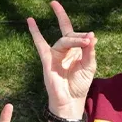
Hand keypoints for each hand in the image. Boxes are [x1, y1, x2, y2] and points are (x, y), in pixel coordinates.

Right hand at [28, 1, 96, 118]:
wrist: (71, 101)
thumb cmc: (80, 85)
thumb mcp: (89, 66)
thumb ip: (89, 51)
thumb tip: (91, 35)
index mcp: (75, 51)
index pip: (77, 36)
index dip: (84, 36)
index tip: (91, 39)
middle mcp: (64, 51)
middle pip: (69, 35)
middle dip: (79, 37)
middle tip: (87, 39)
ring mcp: (55, 55)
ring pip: (63, 41)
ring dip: (73, 40)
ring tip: (83, 42)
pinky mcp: (47, 61)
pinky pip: (40, 44)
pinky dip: (35, 32)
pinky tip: (30, 20)